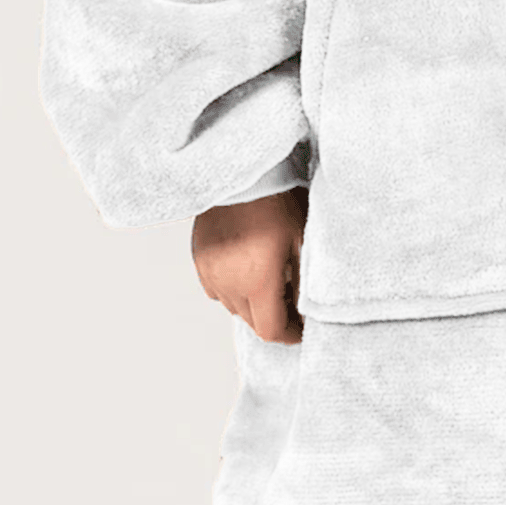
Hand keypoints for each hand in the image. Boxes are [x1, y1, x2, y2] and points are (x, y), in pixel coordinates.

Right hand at [191, 185, 307, 343]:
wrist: (244, 171)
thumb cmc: (277, 198)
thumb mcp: (302, 241)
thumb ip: (304, 284)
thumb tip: (306, 312)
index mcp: (257, 281)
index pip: (271, 331)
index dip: (290, 333)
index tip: (302, 327)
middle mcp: (229, 283)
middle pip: (252, 322)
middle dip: (273, 316)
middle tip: (291, 296)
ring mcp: (210, 272)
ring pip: (233, 306)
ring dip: (252, 302)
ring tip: (270, 276)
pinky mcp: (199, 259)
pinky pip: (217, 288)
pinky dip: (232, 287)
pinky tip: (247, 265)